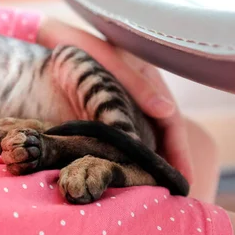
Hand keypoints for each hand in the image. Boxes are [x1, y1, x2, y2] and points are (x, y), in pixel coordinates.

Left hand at [37, 17, 193, 182]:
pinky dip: (120, 154)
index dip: (179, 151)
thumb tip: (167, 111)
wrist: (50, 40)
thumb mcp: (112, 62)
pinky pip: (114, 137)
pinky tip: (117, 171)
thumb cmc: (82, 46)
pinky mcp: (98, 112)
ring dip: (144, 162)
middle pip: (159, 135)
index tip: (184, 177)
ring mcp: (118, 106)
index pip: (171, 122)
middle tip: (171, 193)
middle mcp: (138, 97)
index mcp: (149, 83)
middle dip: (166, 163)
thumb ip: (137, 85)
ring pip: (139, 138)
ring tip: (147, 189)